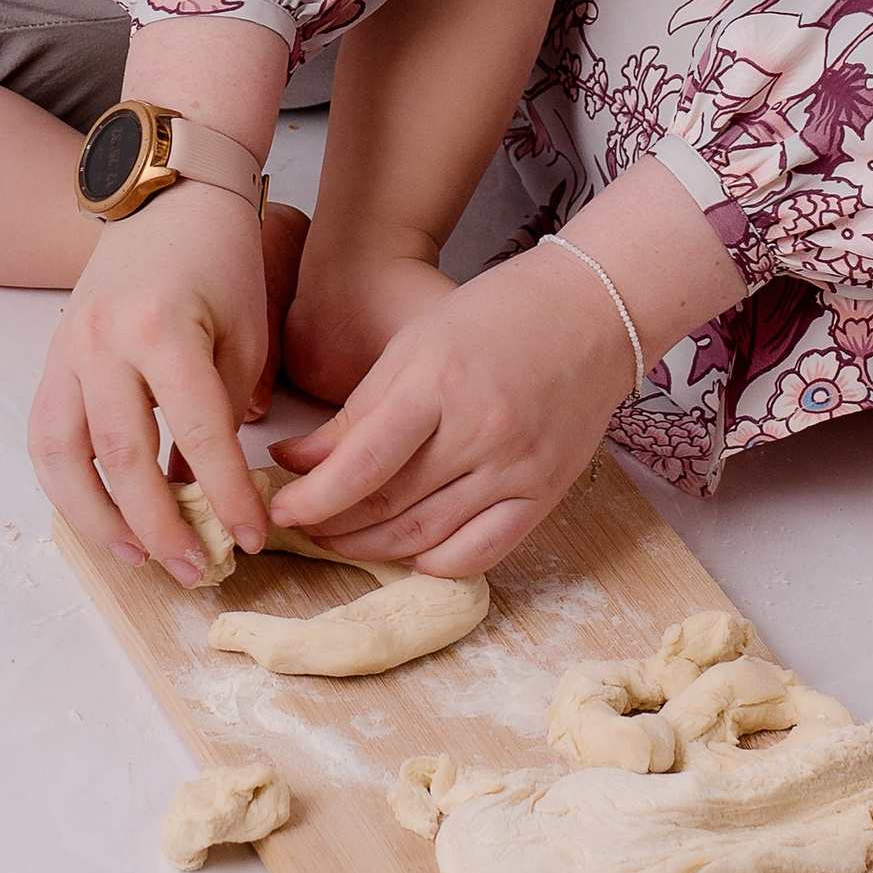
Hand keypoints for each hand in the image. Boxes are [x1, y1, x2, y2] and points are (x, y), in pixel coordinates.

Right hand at [27, 179, 274, 584]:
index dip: (225, 496)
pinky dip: (67, 483)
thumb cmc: (221, 256)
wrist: (171, 190)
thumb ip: (224, 411)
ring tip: (139, 557)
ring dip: (98, 519)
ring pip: (64, 457)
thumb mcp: (243, 330)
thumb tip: (208, 490)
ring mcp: (66, 348)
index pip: (196, 436)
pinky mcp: (50, 355)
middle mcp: (103, 341)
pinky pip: (46, 435)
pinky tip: (100, 515)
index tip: (250, 538)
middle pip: (123, 460)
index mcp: (163, 328)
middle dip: (161, 528)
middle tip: (198, 569)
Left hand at [266, 243, 636, 577]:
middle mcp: (484, 432)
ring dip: (371, 548)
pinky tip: (405, 550)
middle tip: (301, 523)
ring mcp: (519, 468)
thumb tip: (299, 461)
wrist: (594, 309)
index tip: (279, 507)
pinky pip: (481, 553)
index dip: (312, 497)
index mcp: (441, 382)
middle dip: (331, 524)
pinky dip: (434, 562)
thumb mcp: (415, 343)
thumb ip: (358, 410)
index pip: (363, 462)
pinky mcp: (546, 493)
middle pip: (390, 506)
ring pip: (427, 538)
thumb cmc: (497, 314)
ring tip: (338, 538)